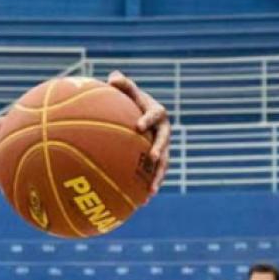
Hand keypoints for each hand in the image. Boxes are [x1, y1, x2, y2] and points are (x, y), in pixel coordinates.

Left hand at [107, 70, 170, 196]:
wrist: (138, 116)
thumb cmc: (130, 102)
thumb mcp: (126, 92)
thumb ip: (122, 85)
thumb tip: (113, 77)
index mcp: (157, 113)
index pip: (156, 114)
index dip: (149, 119)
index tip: (138, 126)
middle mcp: (163, 131)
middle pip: (165, 142)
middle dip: (159, 150)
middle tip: (152, 158)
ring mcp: (161, 147)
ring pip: (163, 163)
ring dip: (158, 176)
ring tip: (151, 192)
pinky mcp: (156, 160)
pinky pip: (154, 174)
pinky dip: (149, 186)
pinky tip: (141, 202)